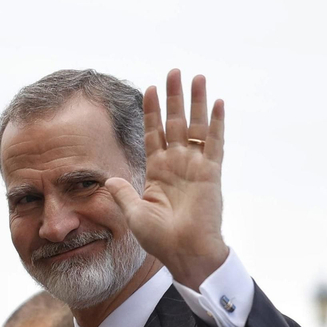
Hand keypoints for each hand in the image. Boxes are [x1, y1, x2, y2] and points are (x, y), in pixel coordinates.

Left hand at [106, 70, 227, 289]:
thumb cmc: (160, 240)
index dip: (151, 112)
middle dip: (173, 97)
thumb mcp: (133, 214)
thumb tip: (109, 177)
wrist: (185, 254)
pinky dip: (216, 122)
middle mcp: (177, 164)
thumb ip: (122, 193)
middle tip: (173, 72)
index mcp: (157, 172)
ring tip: (196, 77)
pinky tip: (217, 102)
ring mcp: (195, 166)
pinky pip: (215, 143)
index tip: (149, 89)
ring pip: (195, 126)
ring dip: (196, 102)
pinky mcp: (211, 173)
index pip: (153, 134)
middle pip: (174, 122)